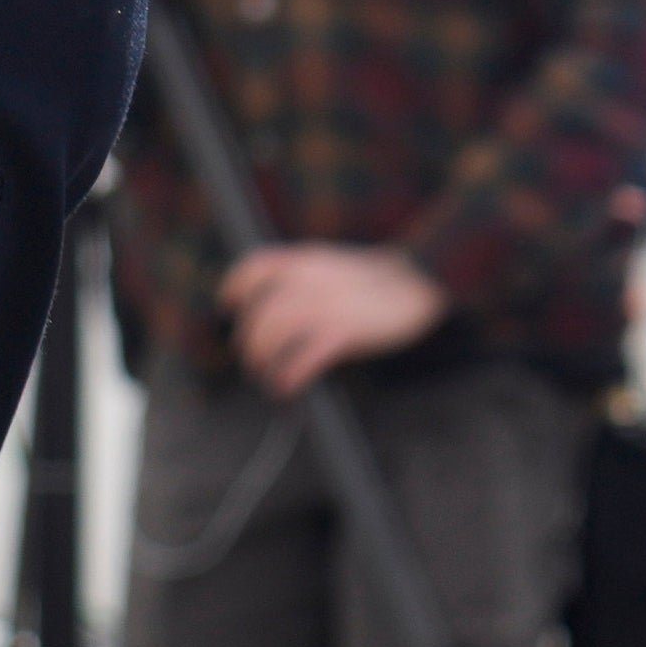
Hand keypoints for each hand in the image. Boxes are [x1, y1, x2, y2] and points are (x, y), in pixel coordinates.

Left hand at [221, 242, 448, 395]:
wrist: (417, 282)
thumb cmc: (376, 280)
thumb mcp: (331, 263)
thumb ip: (304, 276)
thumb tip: (277, 299)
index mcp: (304, 259)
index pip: (253, 267)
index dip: (233, 287)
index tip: (227, 305)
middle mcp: (306, 280)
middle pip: (257, 312)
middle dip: (248, 341)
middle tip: (251, 359)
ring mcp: (323, 306)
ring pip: (272, 336)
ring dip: (262, 361)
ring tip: (265, 377)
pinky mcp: (342, 333)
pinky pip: (302, 359)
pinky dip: (289, 376)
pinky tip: (287, 387)